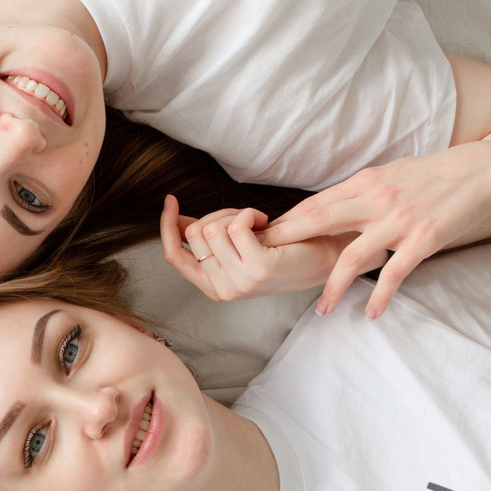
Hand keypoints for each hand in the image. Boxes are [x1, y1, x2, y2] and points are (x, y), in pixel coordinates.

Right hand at [159, 197, 355, 301]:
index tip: (171, 201)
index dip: (167, 226)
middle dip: (217, 215)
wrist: (323, 260)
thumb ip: (208, 239)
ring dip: (236, 214)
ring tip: (258, 224)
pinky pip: (235, 226)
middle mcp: (223, 289)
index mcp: (213, 287)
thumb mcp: (238, 248)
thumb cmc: (282, 251)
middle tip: (245, 220)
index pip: (173, 256)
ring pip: (213, 228)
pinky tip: (265, 222)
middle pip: (194, 234)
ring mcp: (240, 282)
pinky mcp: (259, 268)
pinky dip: (249, 215)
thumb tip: (178, 221)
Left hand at [257, 141, 490, 318]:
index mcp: (366, 181)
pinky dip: (382, 295)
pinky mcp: (424, 239)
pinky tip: (372, 313)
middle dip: (288, 245)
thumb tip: (329, 207)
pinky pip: (395, 272)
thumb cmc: (435, 174)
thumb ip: (361, 191)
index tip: (263, 239)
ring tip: (322, 310)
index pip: (316, 204)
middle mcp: (377, 199)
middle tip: (263, 267)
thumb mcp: (390, 174)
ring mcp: (399, 220)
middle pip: (319, 223)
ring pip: (352, 256)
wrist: (484, 170)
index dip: (287, 223)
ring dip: (333, 286)